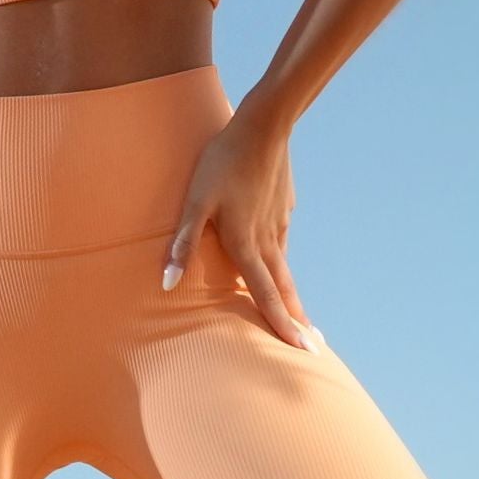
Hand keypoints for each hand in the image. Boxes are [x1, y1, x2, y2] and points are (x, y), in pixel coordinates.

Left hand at [161, 104, 324, 353]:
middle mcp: (268, 240)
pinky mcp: (284, 206)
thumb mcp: (195, 201)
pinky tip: (279, 259)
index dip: (282, 326)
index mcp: (247, 245)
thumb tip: (166, 284)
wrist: (263, 126)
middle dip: (296, 322)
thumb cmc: (221, 162)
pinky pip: (281, 241)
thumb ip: (182, 244)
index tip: (303, 352)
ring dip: (292, 296)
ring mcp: (279, 223)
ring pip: (285, 267)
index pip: (267, 296)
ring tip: (299, 316)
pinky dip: (282, 262)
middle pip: (284, 290)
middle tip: (313, 349)